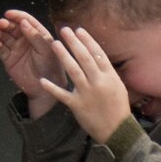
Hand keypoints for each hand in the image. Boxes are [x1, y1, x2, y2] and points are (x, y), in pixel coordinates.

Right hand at [0, 9, 59, 117]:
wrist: (45, 90)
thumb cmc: (51, 68)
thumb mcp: (47, 50)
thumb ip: (35, 36)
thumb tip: (23, 22)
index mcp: (38, 35)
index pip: (26, 21)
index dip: (17, 16)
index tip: (8, 14)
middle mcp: (26, 40)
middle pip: (13, 27)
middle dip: (6, 24)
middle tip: (1, 23)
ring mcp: (16, 49)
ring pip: (4, 36)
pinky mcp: (8, 59)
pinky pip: (0, 49)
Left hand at [39, 26, 132, 143]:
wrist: (117, 131)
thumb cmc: (117, 107)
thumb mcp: (118, 86)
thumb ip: (106, 72)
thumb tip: (95, 54)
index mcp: (110, 77)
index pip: (98, 54)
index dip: (87, 41)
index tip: (78, 30)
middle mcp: (99, 83)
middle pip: (85, 58)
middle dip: (73, 42)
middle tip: (64, 30)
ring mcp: (87, 94)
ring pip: (73, 71)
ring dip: (63, 56)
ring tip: (54, 43)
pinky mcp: (77, 105)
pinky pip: (62, 94)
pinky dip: (52, 87)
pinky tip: (42, 80)